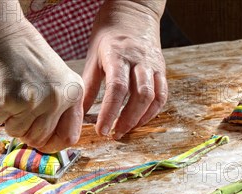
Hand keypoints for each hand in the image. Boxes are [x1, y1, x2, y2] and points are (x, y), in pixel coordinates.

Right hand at [0, 20, 83, 152]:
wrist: (3, 34)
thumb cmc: (27, 58)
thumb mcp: (57, 80)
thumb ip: (59, 109)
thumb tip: (50, 144)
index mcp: (73, 93)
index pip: (69, 137)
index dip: (52, 144)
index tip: (42, 142)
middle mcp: (57, 99)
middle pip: (38, 139)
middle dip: (24, 131)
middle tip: (17, 113)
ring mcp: (34, 100)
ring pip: (16, 132)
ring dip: (7, 119)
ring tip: (10, 95)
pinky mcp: (10, 99)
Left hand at [83, 1, 167, 138]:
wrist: (133, 11)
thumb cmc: (108, 34)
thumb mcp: (93, 56)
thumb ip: (89, 86)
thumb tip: (79, 114)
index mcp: (117, 55)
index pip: (117, 88)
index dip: (110, 112)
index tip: (102, 130)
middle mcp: (139, 60)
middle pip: (140, 95)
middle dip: (127, 120)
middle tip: (114, 135)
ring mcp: (153, 64)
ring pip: (154, 97)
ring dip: (140, 119)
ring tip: (126, 130)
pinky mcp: (162, 68)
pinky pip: (162, 94)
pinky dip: (152, 112)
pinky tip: (140, 120)